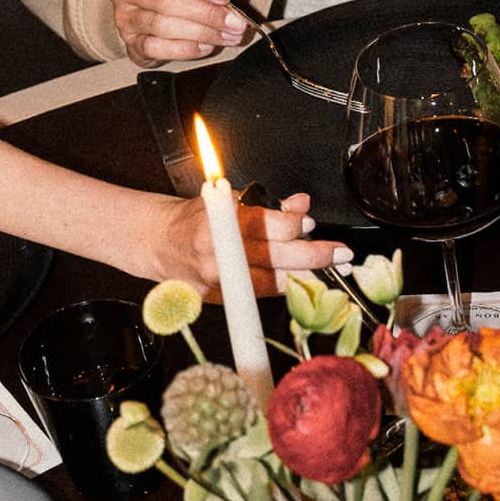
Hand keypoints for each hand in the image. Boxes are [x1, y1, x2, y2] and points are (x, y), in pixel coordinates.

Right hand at [108, 0, 249, 65]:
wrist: (145, 3)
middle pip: (164, 0)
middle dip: (206, 13)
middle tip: (235, 21)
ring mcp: (123, 17)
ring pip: (162, 26)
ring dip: (202, 33)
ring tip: (228, 35)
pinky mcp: (129, 42)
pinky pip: (156, 49)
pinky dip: (186, 49)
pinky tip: (206, 45)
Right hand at [152, 192, 352, 298]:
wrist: (158, 242)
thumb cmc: (194, 217)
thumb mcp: (227, 201)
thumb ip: (266, 206)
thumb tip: (301, 204)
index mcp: (221, 220)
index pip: (270, 224)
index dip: (295, 224)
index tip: (309, 223)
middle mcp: (219, 252)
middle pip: (278, 256)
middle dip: (315, 255)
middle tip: (341, 252)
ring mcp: (218, 279)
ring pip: (273, 281)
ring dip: (304, 275)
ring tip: (328, 270)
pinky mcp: (217, 299)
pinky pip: (258, 295)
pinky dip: (280, 287)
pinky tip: (297, 282)